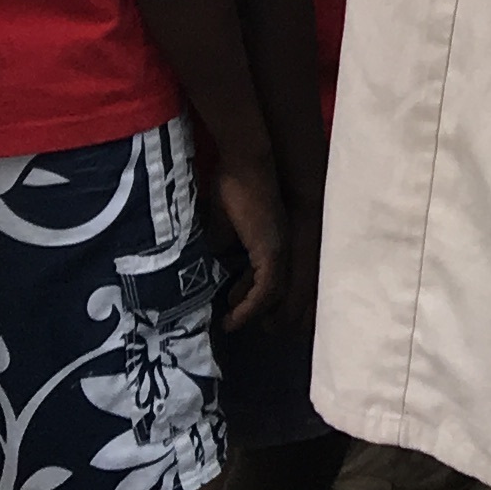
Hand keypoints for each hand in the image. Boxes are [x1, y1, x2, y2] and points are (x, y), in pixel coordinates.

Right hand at [214, 156, 287, 327]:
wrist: (243, 165)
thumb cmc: (231, 188)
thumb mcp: (221, 228)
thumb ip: (221, 249)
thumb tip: (211, 269)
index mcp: (270, 243)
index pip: (265, 280)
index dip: (248, 298)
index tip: (228, 311)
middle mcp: (280, 250)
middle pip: (276, 293)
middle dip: (255, 313)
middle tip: (231, 324)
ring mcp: (279, 251)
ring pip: (273, 295)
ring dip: (250, 313)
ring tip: (230, 324)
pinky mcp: (273, 251)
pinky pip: (266, 289)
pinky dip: (250, 306)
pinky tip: (232, 317)